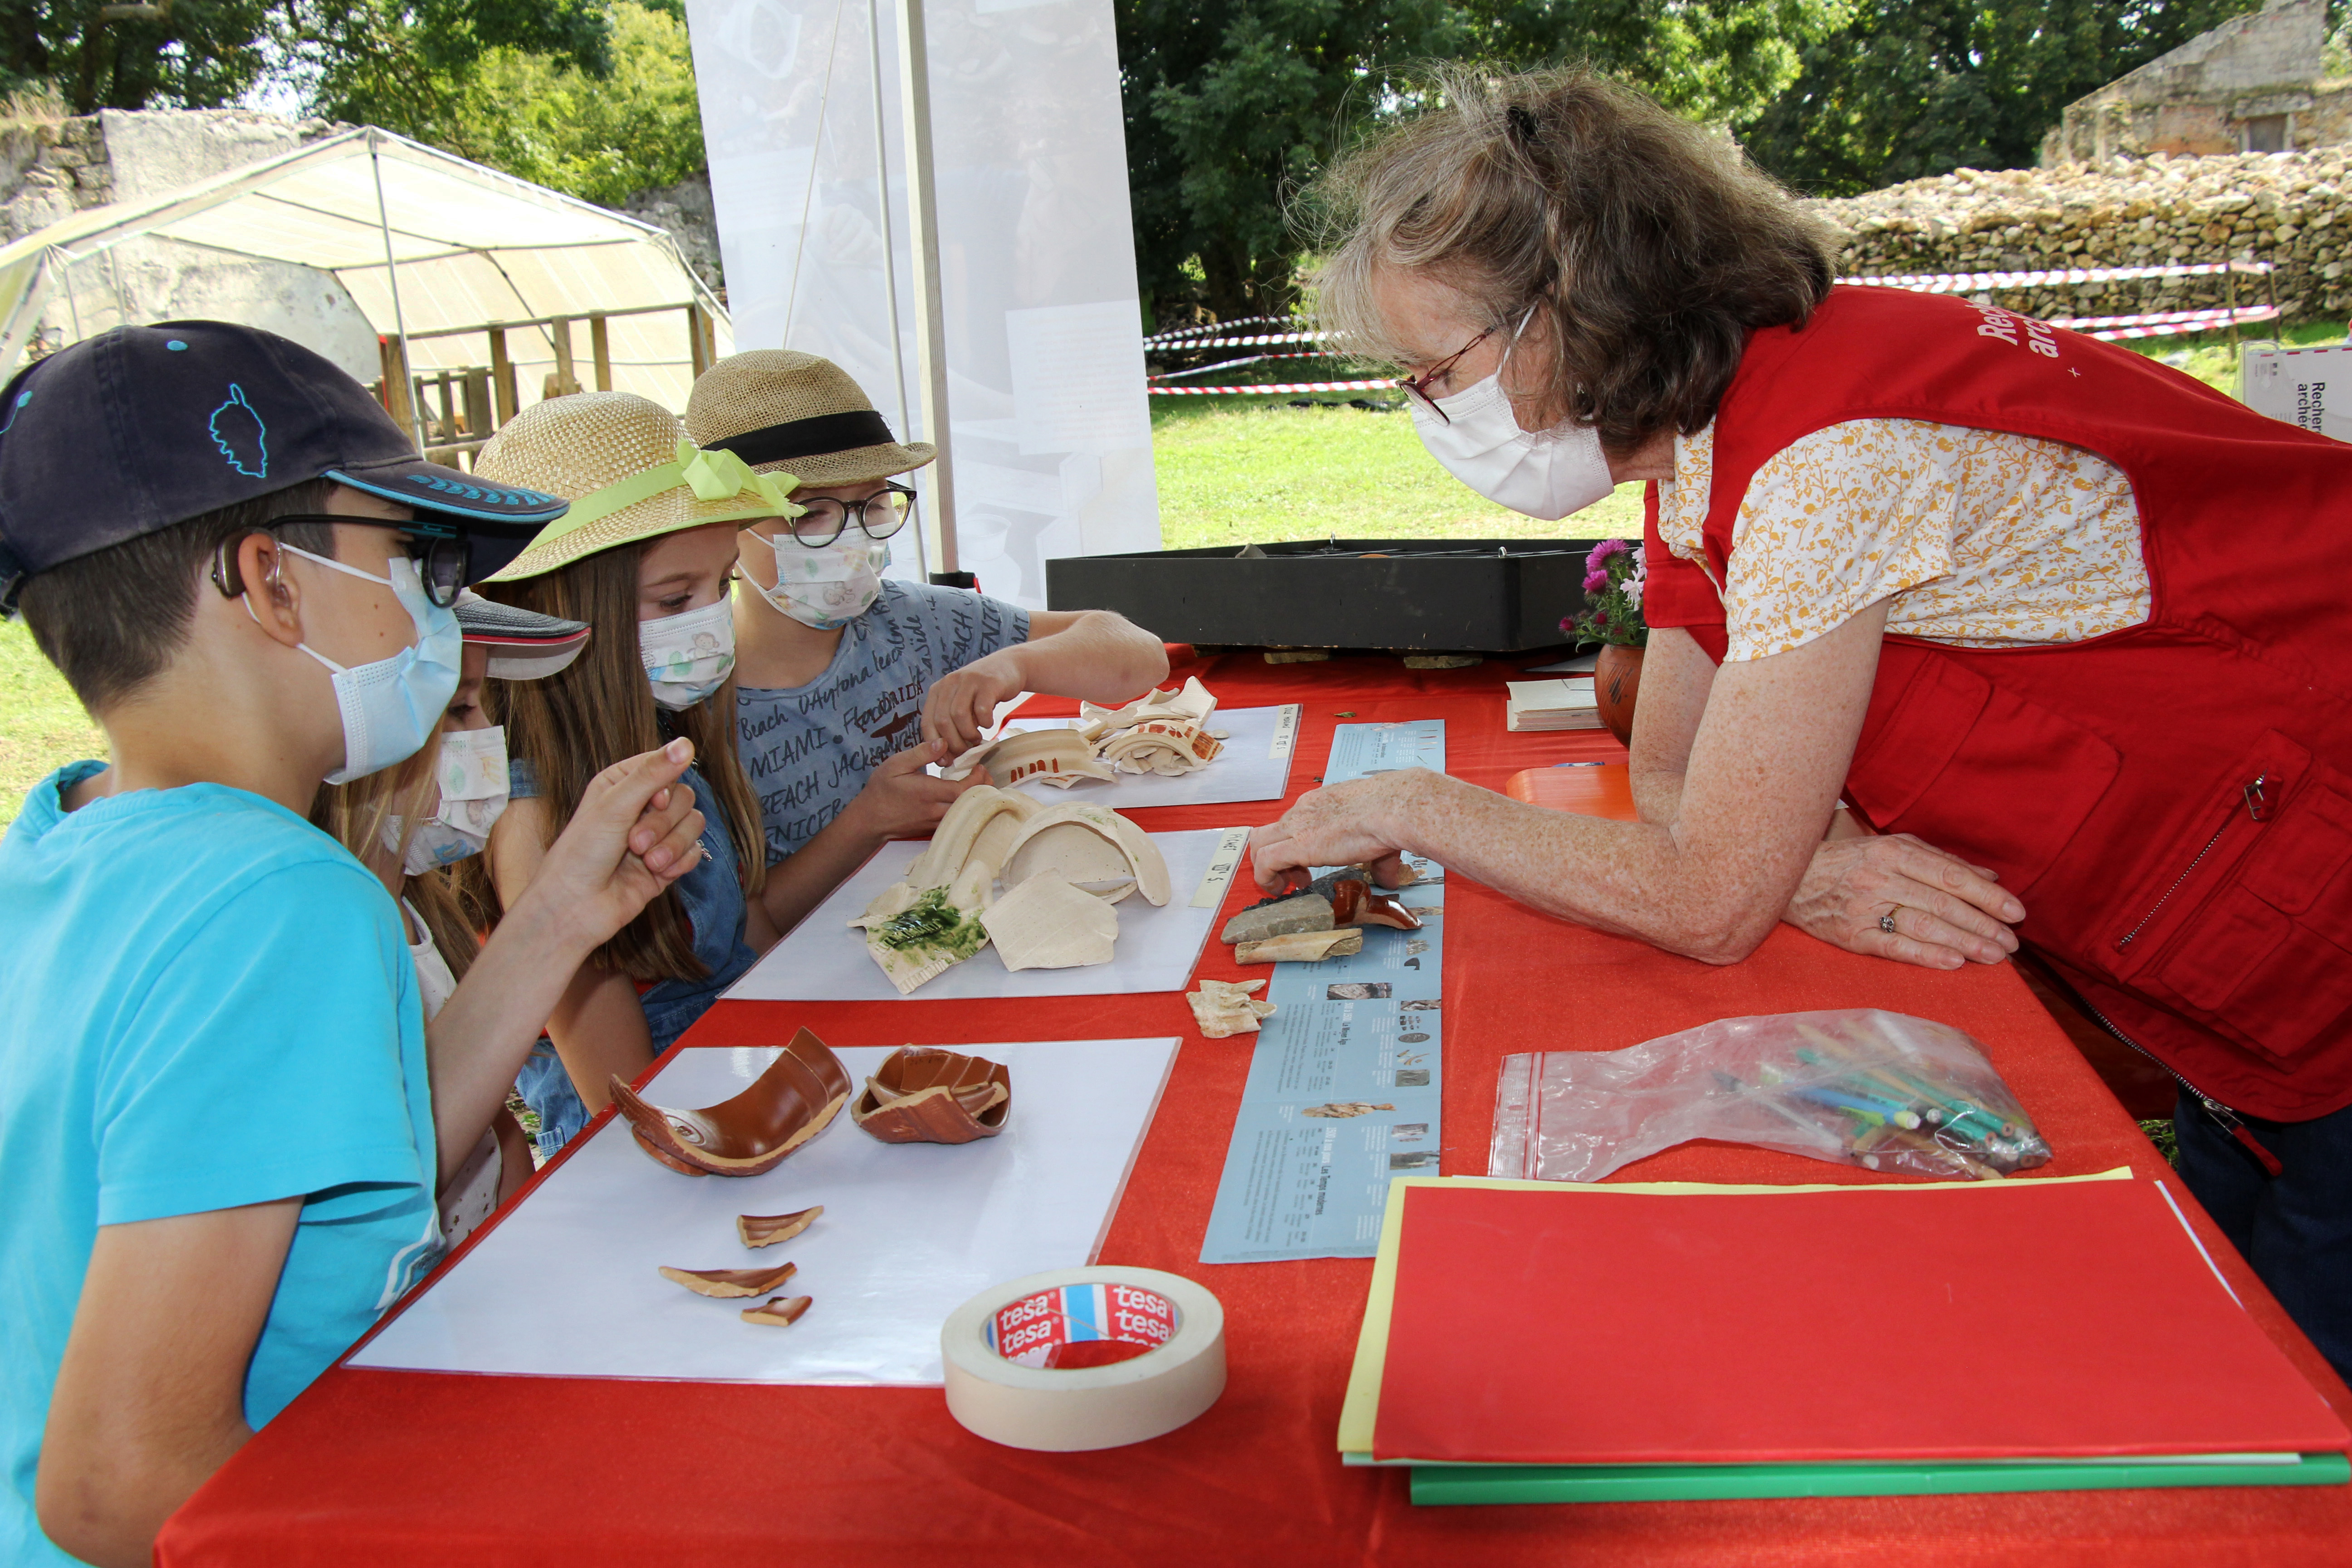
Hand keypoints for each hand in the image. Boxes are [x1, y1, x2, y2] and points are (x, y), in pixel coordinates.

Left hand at [529, 738, 706, 948]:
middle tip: (636, 842)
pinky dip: (679, 864)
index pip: (666, 766)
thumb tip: (686, 743)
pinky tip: (657, 873)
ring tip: (647, 862)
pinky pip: (695, 853)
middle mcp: (640, 807)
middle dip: (665, 823)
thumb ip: (653, 774)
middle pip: (685, 797)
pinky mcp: (667, 863)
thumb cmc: (581, 854)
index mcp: (622, 784)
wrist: (576, 907)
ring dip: (672, 845)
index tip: (653, 802)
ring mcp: (656, 836)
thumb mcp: (614, 806)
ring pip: (694, 825)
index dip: (666, 785)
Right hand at [844, 737, 989, 841]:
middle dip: (983, 788)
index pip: (964, 788)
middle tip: (984, 774)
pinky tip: (964, 797)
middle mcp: (935, 810)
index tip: (979, 766)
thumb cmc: (882, 789)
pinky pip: (957, 820)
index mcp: (928, 792)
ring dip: (976, 798)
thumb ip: (921, 753)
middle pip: (971, 803)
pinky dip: (966, 808)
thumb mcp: (896, 764)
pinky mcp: (933, 829)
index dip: (978, 777)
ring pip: (966, 813)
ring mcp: (936, 822)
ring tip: (978, 784)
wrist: (870, 819)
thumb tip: (943, 742)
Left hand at [922, 649, 1026, 753]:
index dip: (935, 746)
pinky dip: (985, 723)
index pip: (927, 723)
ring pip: (959, 716)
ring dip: (969, 734)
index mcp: (937, 691)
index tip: (947, 760)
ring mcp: (968, 681)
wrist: (1008, 666)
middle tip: (966, 752)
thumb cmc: (981, 693)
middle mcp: (949, 683)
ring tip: (977, 739)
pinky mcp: (987, 683)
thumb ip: (950, 724)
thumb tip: (945, 757)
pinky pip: (981, 709)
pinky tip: (988, 724)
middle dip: (954, 743)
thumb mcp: (960, 703)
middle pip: (943, 721)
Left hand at [1246, 773, 1428, 892]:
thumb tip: (1388, 877)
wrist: (1395, 808)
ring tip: (1284, 886)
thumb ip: (1379, 859)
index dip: (1295, 846)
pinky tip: (1278, 890)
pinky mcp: (1297, 844)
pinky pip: (1265, 862)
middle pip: (1270, 832)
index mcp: (1321, 803)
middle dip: (1277, 857)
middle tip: (1297, 877)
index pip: (1293, 822)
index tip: (1307, 865)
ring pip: (1259, 844)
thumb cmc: (1392, 814)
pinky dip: (1265, 878)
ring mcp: (1297, 826)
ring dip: (1267, 868)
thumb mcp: (1381, 836)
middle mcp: (1304, 810)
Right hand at [1786, 832, 2023, 969]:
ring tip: (1994, 955)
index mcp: (1894, 852)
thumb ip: (1940, 860)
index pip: (1951, 875)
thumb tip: (1989, 877)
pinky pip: (1893, 946)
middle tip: (2011, 941)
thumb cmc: (1848, 861)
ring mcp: (1864, 907)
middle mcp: (1881, 877)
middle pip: (1943, 902)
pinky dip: (1925, 955)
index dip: (1987, 895)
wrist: (1788, 877)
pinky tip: (1953, 962)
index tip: (2015, 911)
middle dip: (1983, 924)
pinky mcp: (1851, 935)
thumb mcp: (1892, 848)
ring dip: (1964, 942)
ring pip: (1924, 925)